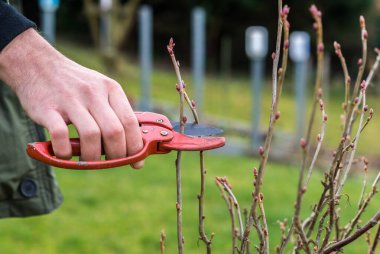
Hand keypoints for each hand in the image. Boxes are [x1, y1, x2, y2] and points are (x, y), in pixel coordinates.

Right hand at [0, 28, 143, 167]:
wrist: (37, 64)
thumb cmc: (75, 84)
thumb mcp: (101, 89)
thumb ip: (116, 112)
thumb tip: (133, 145)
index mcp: (111, 89)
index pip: (130, 122)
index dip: (135, 146)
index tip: (136, 161)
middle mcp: (93, 93)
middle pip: (114, 131)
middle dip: (116, 155)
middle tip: (111, 163)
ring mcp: (70, 100)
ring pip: (91, 135)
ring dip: (92, 156)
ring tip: (89, 161)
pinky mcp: (47, 108)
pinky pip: (61, 135)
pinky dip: (65, 151)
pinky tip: (65, 154)